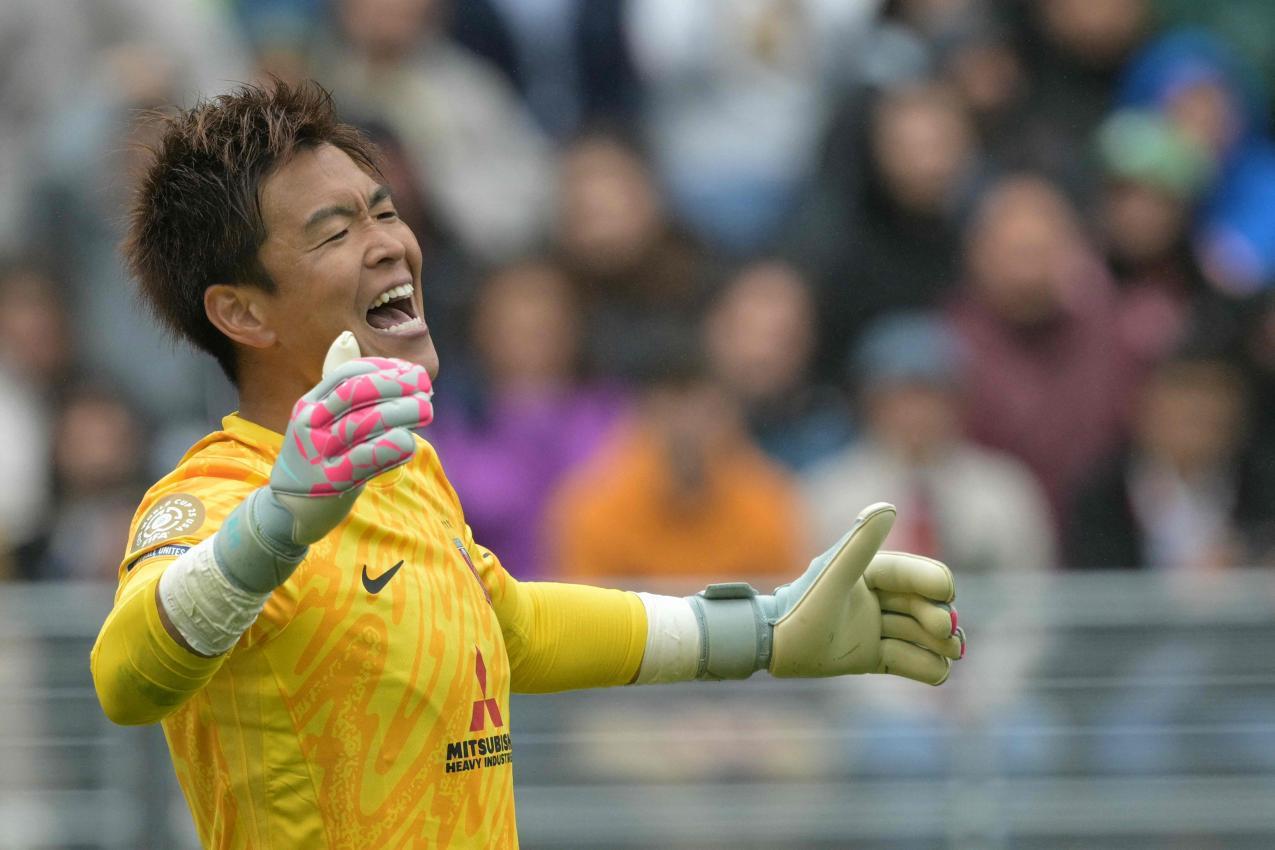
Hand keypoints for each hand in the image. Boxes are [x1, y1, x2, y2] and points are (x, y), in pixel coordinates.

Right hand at [268, 334, 433, 543]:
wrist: (289, 510)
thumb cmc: (321, 459)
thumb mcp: (324, 420)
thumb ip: (341, 386)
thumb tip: (347, 337)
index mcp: (310, 404)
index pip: (348, 374)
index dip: (384, 368)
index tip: (412, 371)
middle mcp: (309, 424)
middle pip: (356, 392)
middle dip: (396, 384)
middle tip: (426, 386)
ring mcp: (316, 453)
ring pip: (364, 423)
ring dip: (402, 413)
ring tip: (427, 410)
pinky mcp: (329, 482)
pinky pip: (365, 458)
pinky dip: (391, 447)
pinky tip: (409, 442)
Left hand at [688, 503, 963, 684]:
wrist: (773, 648)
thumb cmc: (801, 606)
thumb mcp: (834, 575)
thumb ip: (861, 544)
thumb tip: (889, 507)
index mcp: (870, 573)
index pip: (911, 574)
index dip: (932, 581)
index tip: (947, 590)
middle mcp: (876, 599)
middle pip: (921, 606)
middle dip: (938, 617)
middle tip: (946, 632)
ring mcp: (876, 629)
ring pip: (920, 636)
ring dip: (940, 644)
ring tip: (953, 652)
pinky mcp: (872, 657)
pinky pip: (909, 662)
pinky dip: (927, 667)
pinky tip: (939, 672)